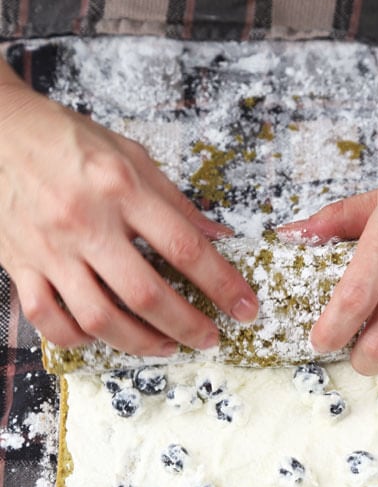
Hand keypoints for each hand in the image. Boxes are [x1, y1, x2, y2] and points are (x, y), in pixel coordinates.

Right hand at [0, 65, 257, 355]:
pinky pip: (48, 319)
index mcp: (120, 187)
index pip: (184, 247)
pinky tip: (103, 336)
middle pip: (146, 294)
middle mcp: (85, 221)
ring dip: (140, 343)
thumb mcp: (131, 154)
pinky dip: (78, 338)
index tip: (246, 308)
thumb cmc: (66, 140)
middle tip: (210, 338)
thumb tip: (218, 239)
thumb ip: (175, 202)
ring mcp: (49, 248)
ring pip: (99, 318)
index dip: (222, 285)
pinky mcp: (19, 265)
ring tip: (167, 346)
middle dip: (188, 325)